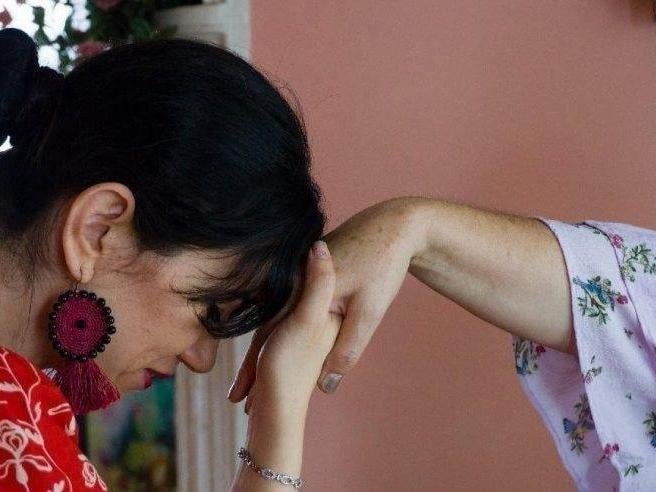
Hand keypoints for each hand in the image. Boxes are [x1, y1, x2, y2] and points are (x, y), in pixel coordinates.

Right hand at [229, 197, 425, 403]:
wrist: (395, 225)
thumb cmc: (382, 269)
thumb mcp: (367, 313)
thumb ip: (347, 349)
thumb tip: (328, 387)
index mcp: (299, 290)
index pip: (265, 338)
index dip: (251, 370)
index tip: (239, 398)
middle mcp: (292, 279)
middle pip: (265, 328)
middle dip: (253, 363)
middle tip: (239, 396)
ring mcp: (299, 271)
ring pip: (276, 316)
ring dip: (266, 345)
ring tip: (257, 377)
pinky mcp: (309, 269)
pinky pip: (290, 303)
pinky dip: (284, 324)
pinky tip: (281, 339)